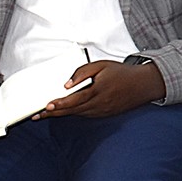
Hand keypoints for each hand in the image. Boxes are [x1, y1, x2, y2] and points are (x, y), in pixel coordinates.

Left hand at [36, 60, 165, 118]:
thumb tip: (67, 84)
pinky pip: (86, 115)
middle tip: (37, 115)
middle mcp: (100, 103)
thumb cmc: (122, 73)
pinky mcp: (105, 114)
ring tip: (46, 114)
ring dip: (62, 114)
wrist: (143, 85)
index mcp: (99, 90)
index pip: (76, 99)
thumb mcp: (102, 65)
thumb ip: (82, 72)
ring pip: (78, 114)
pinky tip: (64, 112)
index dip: (61, 103)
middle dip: (54, 113)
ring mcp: (103, 111)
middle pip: (73, 110)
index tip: (48, 106)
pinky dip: (74, 113)